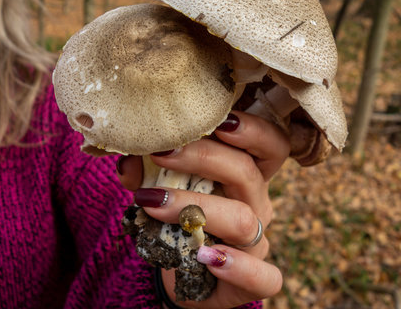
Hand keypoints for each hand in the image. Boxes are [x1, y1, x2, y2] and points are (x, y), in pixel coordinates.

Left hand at [117, 110, 288, 307]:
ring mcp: (257, 243)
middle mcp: (256, 204)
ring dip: (196, 208)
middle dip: (205, 157)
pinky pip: (263, 277)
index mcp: (246, 176)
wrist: (181, 275)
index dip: (254, 129)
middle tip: (163, 152)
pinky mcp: (253, 280)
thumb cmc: (178, 222)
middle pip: (249, 173)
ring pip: (244, 220)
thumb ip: (149, 173)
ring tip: (152, 202)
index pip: (271, 145)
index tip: (220, 120)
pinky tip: (206, 255)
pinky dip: (238, 267)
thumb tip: (129, 160)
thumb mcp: (163, 190)